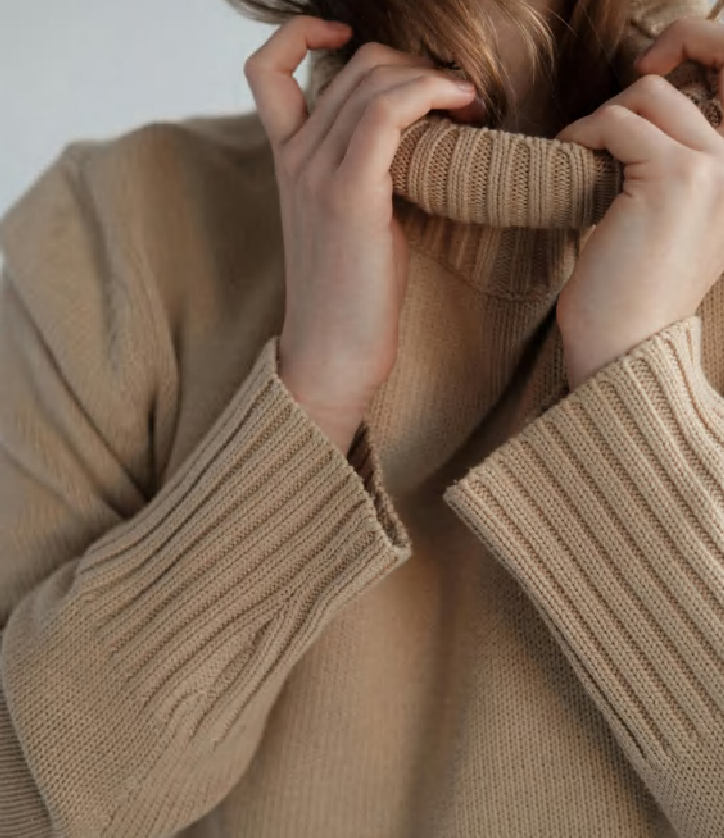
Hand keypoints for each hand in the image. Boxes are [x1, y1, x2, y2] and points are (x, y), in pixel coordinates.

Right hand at [243, 16, 475, 453]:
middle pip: (354, 65)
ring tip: (470, 104)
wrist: (331, 355)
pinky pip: (389, 111)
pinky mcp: (349, 194)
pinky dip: (431, 93)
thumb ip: (361, 172)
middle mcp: (294, 157)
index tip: (352, 40)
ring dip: (434, 78)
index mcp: (287, 160)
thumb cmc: (350, 297)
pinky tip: (463, 108)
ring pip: (375, 80)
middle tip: (457, 97)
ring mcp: (316, 172)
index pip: (268, 69)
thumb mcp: (348, 221)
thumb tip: (414, 139)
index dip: (304, 35)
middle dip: (415, 65)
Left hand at [554, 17, 723, 390]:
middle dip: (623, 102)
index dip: (679, 72)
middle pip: (677, 88)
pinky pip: (617, 123)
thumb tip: (629, 128)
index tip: (627, 97)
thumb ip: (666, 176)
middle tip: (588, 139)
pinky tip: (566, 159)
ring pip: (648, 95)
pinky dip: (583, 134)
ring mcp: (712, 168)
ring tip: (576, 157)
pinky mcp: (673, 176)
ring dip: (601, 120)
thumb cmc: (630, 297)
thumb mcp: (662, 228)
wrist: (626, 348)